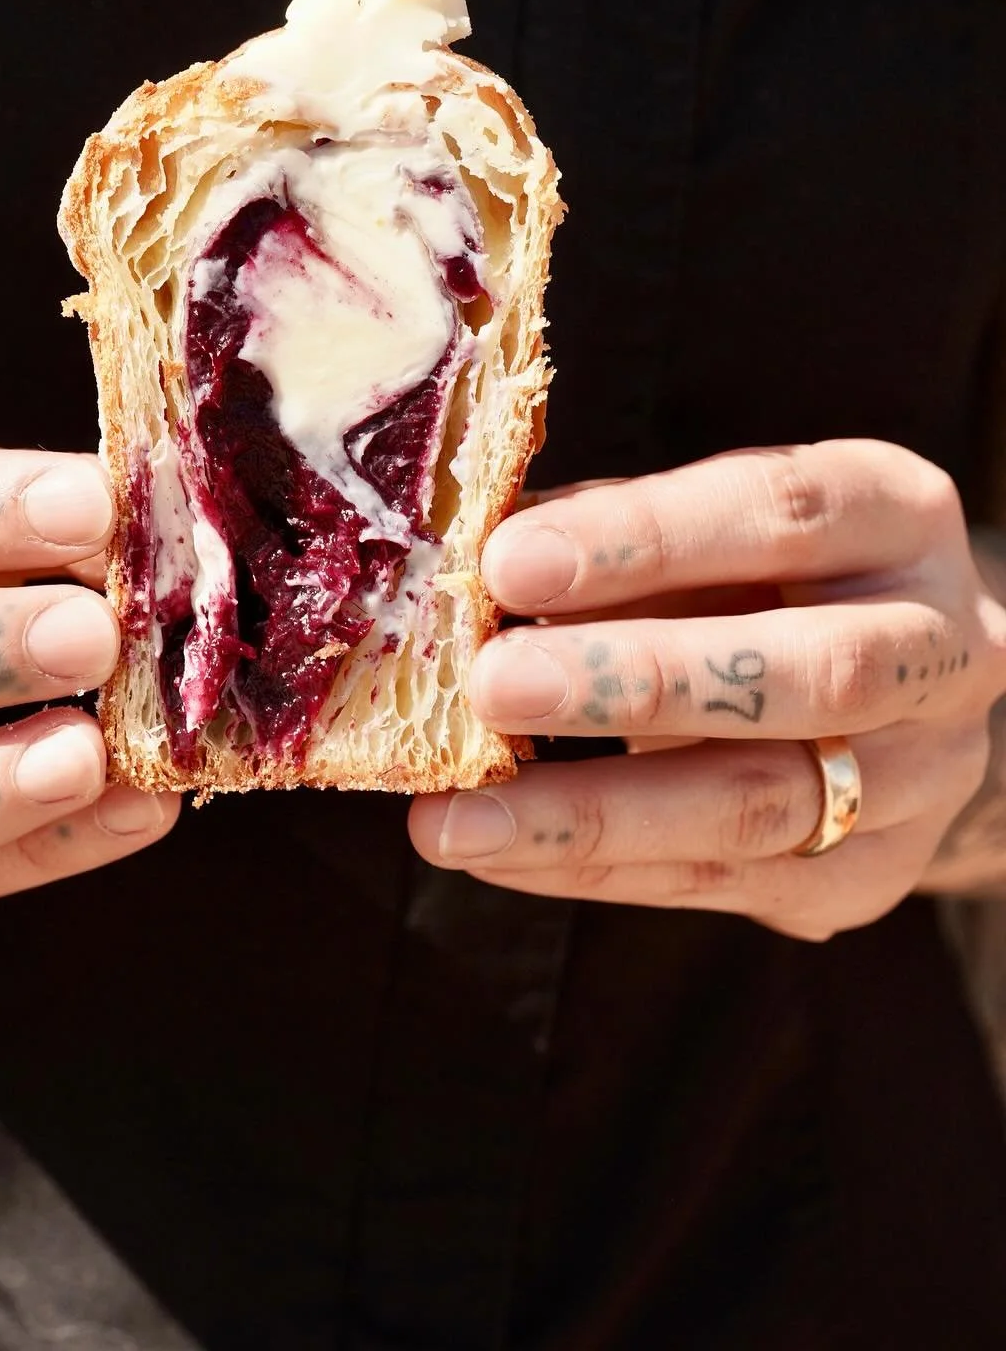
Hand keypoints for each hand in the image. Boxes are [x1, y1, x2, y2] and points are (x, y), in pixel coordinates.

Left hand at [410, 443, 1005, 939]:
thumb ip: (609, 534)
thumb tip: (463, 565)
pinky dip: (592, 868)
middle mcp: (941, 647)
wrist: (890, 680)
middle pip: (808, 673)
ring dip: (591, 813)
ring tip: (456, 817)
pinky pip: (723, 884)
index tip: (509, 562)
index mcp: (896, 516)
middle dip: (636, 682)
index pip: (781, 513)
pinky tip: (493, 850)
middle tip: (491, 685)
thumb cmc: (756, 570)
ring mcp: (921, 777)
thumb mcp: (706, 520)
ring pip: (761, 805)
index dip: (644, 537)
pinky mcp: (868, 875)